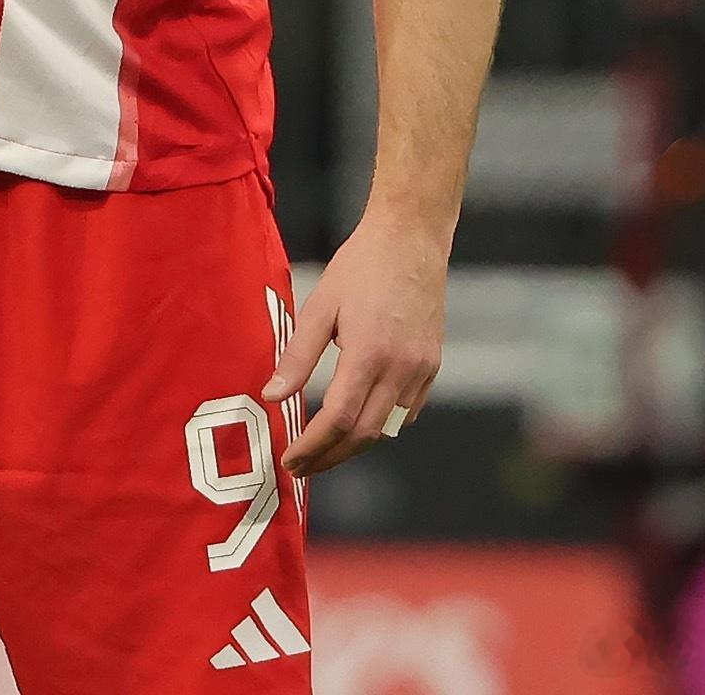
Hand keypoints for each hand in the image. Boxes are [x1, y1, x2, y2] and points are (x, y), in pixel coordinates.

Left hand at [262, 209, 446, 478]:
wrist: (412, 238)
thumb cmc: (361, 265)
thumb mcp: (320, 304)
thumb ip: (297, 356)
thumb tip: (272, 396)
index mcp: (369, 353)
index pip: (338, 419)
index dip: (312, 447)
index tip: (289, 460)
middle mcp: (401, 369)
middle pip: (363, 435)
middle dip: (329, 457)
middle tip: (301, 466)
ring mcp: (422, 370)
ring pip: (387, 429)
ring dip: (353, 446)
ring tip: (323, 449)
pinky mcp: (432, 366)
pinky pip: (406, 413)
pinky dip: (380, 426)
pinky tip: (357, 421)